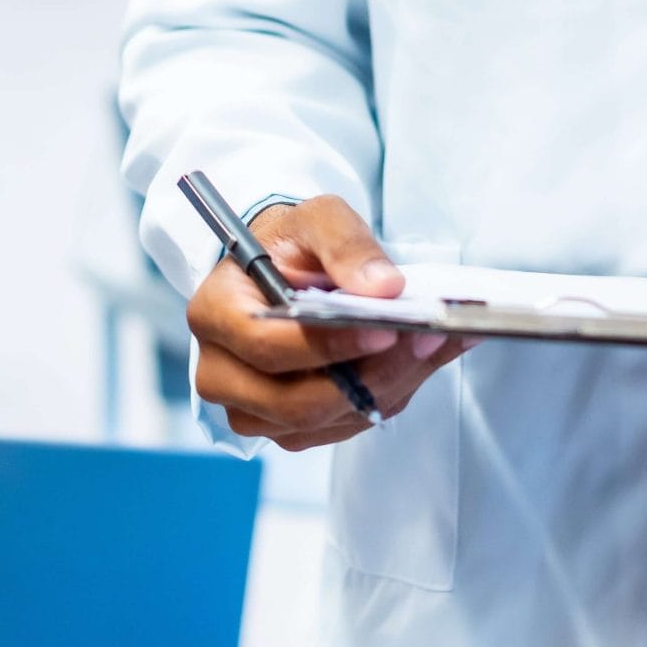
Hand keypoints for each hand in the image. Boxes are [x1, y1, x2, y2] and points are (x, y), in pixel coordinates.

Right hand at [187, 194, 466, 450]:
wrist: (284, 266)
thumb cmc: (291, 242)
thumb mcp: (317, 219)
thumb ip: (346, 245)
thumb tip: (384, 288)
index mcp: (215, 314)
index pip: (268, 347)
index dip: (329, 345)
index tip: (385, 328)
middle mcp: (220, 373)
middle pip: (297, 403)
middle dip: (370, 376)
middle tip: (426, 340)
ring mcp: (251, 409)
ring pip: (326, 422)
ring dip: (386, 388)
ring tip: (431, 346)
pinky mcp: (285, 426)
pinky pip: (341, 428)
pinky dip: (384, 396)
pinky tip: (416, 361)